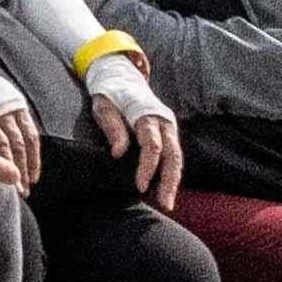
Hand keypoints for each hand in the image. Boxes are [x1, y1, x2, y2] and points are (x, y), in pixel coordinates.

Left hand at [96, 75, 186, 192]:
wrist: (122, 77)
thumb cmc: (109, 95)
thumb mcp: (103, 108)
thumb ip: (113, 129)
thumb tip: (118, 153)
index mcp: (148, 114)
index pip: (153, 145)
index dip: (148, 167)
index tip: (140, 187)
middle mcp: (164, 121)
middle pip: (173, 154)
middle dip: (170, 180)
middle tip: (164, 204)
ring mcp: (169, 126)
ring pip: (177, 156)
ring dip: (173, 180)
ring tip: (167, 203)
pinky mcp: (167, 132)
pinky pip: (174, 154)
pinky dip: (171, 172)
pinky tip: (165, 189)